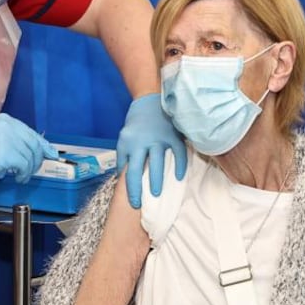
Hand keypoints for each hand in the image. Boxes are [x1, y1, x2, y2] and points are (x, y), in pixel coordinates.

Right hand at [0, 114, 57, 191]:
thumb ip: (15, 140)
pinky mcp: (7, 154)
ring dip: (29, 170)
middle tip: (33, 170)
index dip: (43, 145)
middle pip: (34, 144)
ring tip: (21, 176)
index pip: (31, 133)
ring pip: (31, 156)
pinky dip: (24, 174)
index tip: (51, 154)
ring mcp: (8, 139)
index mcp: (7, 120)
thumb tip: (37, 151)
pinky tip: (18, 178)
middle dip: (37, 160)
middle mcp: (9, 126)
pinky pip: (25, 166)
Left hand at [116, 93, 186, 207]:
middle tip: (139, 204)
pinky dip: (180, 166)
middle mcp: (140, 141)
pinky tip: (179, 177)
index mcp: (127, 142)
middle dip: (137, 189)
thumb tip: (125, 178)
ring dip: (156, 180)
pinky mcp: (173, 135)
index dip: (128, 187)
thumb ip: (125, 155)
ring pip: (157, 163)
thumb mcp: (125, 137)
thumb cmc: (136, 123)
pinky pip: (178, 154)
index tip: (132, 201)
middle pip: (137, 169)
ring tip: (156, 194)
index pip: (126, 170)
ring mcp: (158, 138)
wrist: (150, 100)